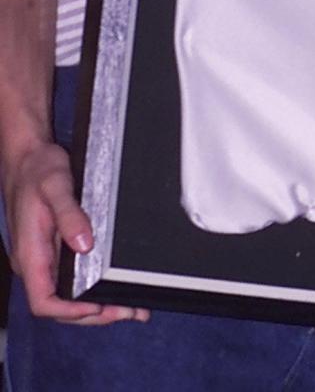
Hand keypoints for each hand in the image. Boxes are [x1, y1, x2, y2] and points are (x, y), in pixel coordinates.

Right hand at [5, 139, 149, 324]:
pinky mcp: (54, 251)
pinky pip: (71, 277)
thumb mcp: (55, 185)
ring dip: (97, 305)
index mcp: (30, 254)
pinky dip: (93, 287)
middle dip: (93, 314)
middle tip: (128, 311)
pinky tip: (114, 287)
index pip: (44, 301)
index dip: (70, 311)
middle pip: (60, 306)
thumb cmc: (37, 169)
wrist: (27, 156)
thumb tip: (84, 245)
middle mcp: (35, 263)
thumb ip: (69, 215)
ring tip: (131, 307)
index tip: (98, 307)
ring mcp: (44, 259)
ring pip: (67, 295)